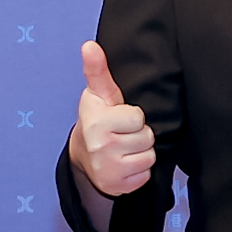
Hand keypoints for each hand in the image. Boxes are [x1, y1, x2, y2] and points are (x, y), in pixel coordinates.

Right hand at [68, 41, 155, 198]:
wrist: (83, 155)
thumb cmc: (97, 118)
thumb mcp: (98, 94)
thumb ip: (97, 69)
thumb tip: (89, 44)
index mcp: (98, 123)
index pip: (138, 117)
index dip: (133, 116)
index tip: (119, 118)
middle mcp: (101, 148)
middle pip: (146, 138)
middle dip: (138, 135)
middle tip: (122, 134)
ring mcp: (108, 170)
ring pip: (149, 157)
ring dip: (141, 152)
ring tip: (124, 148)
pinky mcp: (117, 187)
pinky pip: (145, 175)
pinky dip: (139, 171)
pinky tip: (125, 163)